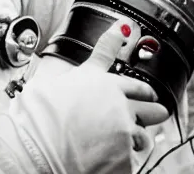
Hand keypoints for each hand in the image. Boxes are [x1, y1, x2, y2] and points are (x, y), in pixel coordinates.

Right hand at [30, 18, 168, 159]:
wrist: (38, 148)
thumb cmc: (39, 115)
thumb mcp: (51, 83)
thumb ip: (70, 78)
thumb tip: (66, 79)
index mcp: (99, 80)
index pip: (116, 61)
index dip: (128, 58)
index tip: (126, 33)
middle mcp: (117, 102)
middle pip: (147, 99)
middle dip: (152, 103)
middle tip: (155, 107)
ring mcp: (125, 130)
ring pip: (144, 134)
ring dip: (137, 136)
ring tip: (124, 141)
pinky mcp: (125, 158)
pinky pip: (133, 160)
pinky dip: (124, 159)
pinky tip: (108, 158)